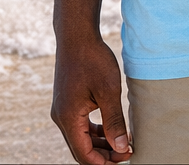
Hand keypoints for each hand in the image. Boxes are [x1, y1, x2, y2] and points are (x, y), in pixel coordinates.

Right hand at [51, 36, 132, 163]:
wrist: (77, 35)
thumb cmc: (93, 59)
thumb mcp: (109, 91)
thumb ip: (114, 121)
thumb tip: (121, 148)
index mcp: (68, 118)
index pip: (84, 154)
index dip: (104, 162)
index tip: (125, 158)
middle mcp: (61, 117)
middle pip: (81, 148)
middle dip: (104, 154)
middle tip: (127, 152)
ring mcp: (62, 109)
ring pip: (80, 137)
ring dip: (100, 143)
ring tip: (122, 142)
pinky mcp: (67, 101)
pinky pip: (79, 124)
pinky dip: (94, 131)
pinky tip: (111, 128)